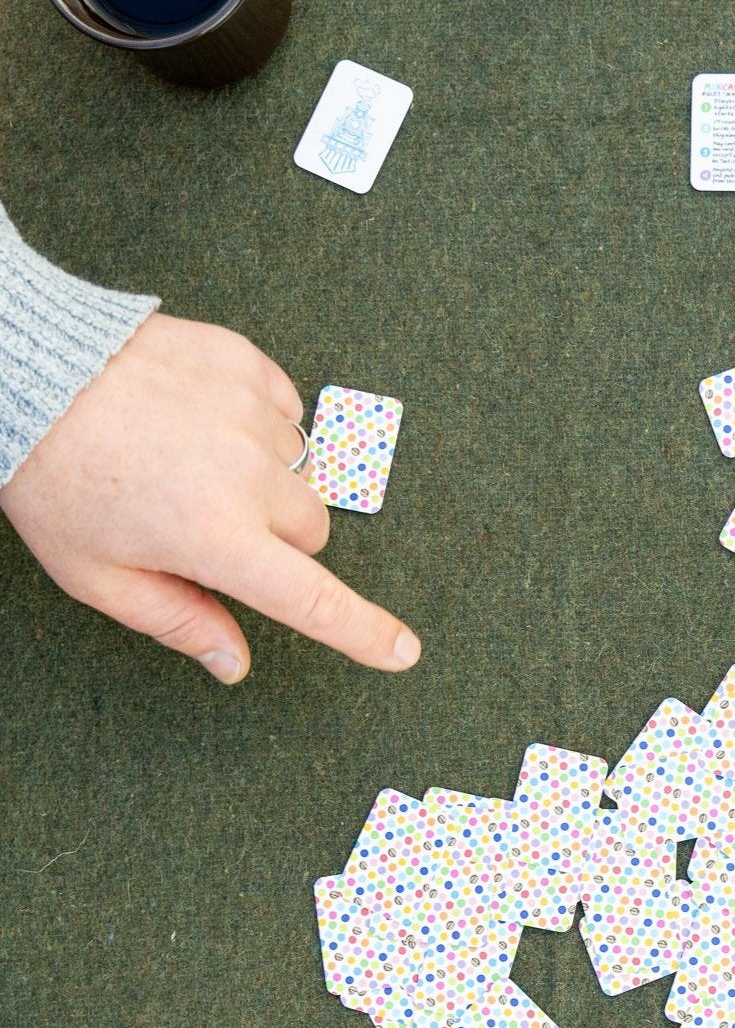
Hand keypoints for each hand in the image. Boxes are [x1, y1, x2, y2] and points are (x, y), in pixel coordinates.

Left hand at [0, 313, 420, 683]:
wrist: (22, 368)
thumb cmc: (52, 477)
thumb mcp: (96, 574)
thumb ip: (177, 621)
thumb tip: (233, 664)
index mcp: (214, 538)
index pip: (313, 601)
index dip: (363, 632)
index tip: (403, 651)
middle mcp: (247, 477)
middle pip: (310, 530)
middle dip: (275, 535)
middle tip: (206, 518)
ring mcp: (251, 414)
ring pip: (299, 469)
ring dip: (264, 474)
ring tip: (191, 456)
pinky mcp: (244, 364)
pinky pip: (284, 406)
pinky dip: (254, 418)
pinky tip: (198, 416)